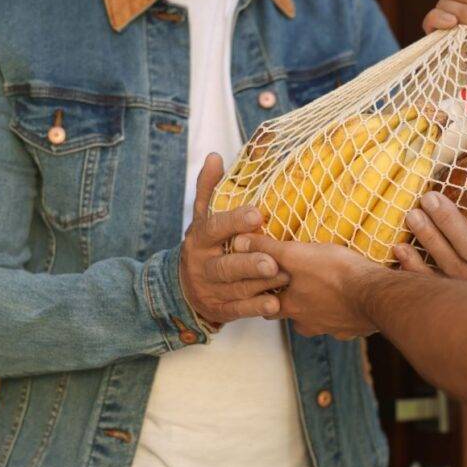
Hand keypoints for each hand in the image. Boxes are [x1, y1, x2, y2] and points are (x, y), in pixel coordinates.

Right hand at [179, 153, 289, 325]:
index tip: (255, 214)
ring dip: (261, 284)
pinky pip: (239, 310)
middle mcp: (203, 265)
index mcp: (199, 239)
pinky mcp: (221, 309)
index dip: (233, 221)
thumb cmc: (205, 245)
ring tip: (284, 277)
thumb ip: (209, 188)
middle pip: (225, 265)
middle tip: (271, 260)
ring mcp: (211, 289)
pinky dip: (257, 308)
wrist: (182, 287)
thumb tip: (215, 156)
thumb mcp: (202, 217)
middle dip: (249, 263)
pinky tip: (275, 305)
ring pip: (237, 288)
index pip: (214, 228)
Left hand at [231, 235, 382, 340]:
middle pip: (292, 315)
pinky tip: (350, 298)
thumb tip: (238, 241)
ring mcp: (332, 328)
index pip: (267, 303)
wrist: (376, 296)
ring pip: (318, 319)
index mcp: (292, 307)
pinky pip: (343, 321)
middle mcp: (308, 323)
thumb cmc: (336, 273)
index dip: (266, 290)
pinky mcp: (354, 328)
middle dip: (291, 301)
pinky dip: (343, 311)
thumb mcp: (297, 254)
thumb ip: (268, 249)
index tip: (269, 280)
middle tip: (296, 283)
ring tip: (325, 289)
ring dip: (318, 307)